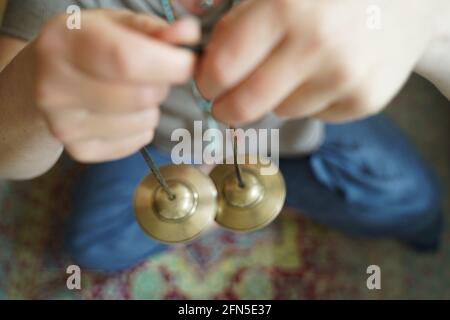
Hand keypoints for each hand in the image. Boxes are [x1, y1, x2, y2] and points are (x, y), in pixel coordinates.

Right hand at [34, 10, 199, 161]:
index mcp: (64, 42)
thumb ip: (156, 29)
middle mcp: (55, 86)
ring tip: (132, 92)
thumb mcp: (117, 24)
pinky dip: (142, 128)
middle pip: (140, 96)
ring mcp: (64, 124)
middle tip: (152, 75)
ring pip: (144, 122)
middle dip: (162, 85)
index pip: (128, 60)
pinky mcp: (79, 150)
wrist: (48, 78)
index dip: (170, 64)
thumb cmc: (89, 46)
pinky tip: (124, 113)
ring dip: (152, 107)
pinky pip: (137, 142)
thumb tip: (189, 34)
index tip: (188, 63)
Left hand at [197, 0, 445, 124]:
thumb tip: (189, 24)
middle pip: (244, 105)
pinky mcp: (365, 100)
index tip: (209, 81)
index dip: (206, 80)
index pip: (222, 68)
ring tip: (294, 67)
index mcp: (285, 7)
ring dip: (274, 96)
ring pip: (279, 111)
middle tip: (227, 99)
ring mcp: (345, 77)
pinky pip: (313, 115)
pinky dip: (308, 99)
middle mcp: (317, 46)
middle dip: (227, 106)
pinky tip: (323, 74)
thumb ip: (231, 6)